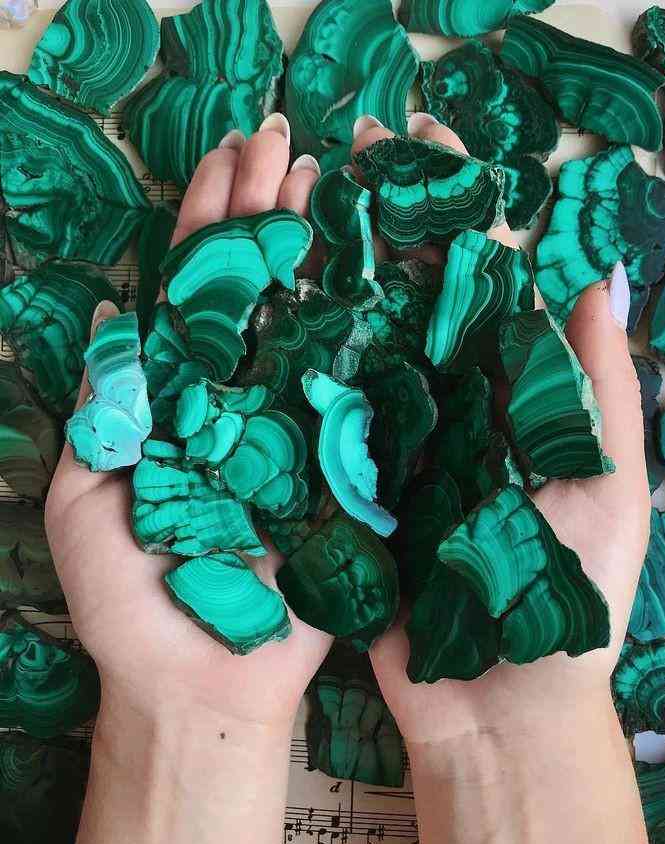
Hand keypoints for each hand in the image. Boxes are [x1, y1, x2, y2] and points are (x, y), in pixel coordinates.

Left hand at [45, 115, 331, 843]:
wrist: (202, 682)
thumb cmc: (132, 602)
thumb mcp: (87, 499)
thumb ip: (107, 410)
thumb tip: (118, 315)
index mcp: (176, 400)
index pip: (191, 295)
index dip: (204, 227)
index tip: (223, 161)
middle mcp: (239, 399)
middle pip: (253, 292)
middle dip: (262, 215)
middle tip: (280, 142)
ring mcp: (296, 425)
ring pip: (307, 323)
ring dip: (315, 251)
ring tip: (327, 179)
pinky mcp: (341, 464)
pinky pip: (355, 390)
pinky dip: (367, 327)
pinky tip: (379, 268)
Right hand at [352, 116, 650, 843]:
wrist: (496, 712)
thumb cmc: (566, 604)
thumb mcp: (605, 490)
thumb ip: (597, 390)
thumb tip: (603, 276)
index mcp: (508, 400)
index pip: (479, 288)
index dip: (454, 215)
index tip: (422, 145)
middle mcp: (443, 411)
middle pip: (407, 304)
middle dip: (379, 228)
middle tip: (339, 152)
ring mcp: (387, 449)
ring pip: (353, 351)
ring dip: (325, 283)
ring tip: (289, 207)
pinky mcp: (341, 494)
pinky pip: (314, 425)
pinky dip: (290, 372)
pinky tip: (259, 310)